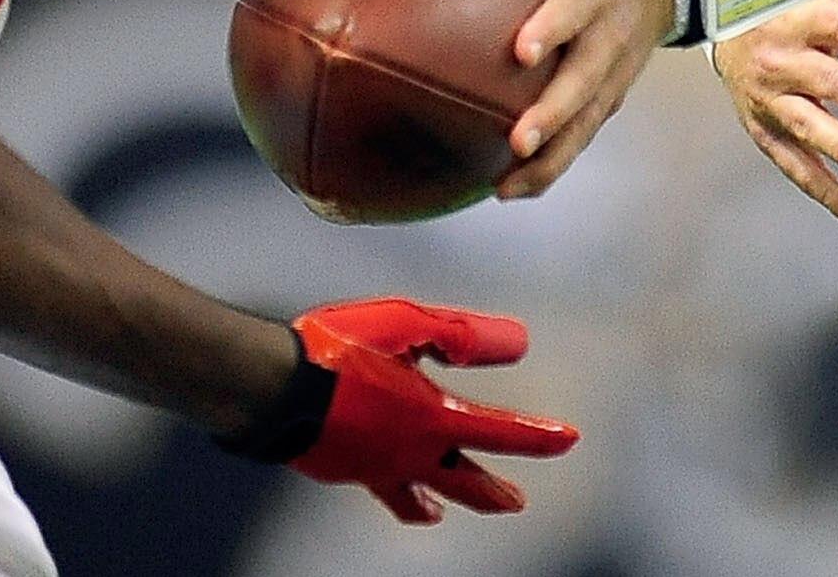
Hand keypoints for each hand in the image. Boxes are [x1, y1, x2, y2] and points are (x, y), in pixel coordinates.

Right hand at [289, 297, 577, 522]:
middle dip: (493, 492)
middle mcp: (409, 455)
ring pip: (417, 495)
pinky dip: (392, 489)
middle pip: (465, 482)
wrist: (268, 389)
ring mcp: (375, 469)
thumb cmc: (336, 349)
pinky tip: (385, 479)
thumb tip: (515, 345)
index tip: (569, 439)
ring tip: (440, 513)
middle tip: (515, 502)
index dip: (538, 436)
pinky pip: (377, 485)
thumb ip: (460, 335)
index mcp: (432, 419)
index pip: (500, 433)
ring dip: (440, 500)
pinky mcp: (343, 470)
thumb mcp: (405, 324)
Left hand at [411, 0, 675, 197]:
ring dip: (553, 156)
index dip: (552, 26)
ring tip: (509, 183)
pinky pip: (584, 137)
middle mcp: (607, 31)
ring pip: (587, 120)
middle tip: (520, 137)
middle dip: (556, 110)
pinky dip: (552, 166)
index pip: (573, 6)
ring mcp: (614, 70)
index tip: (522, 49)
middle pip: (586, 78)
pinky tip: (509, 190)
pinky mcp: (613, 96)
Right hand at [716, 0, 837, 226]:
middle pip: (828, 79)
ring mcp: (770, 101)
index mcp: (796, 16)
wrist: (710, 25)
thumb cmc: (781, 2)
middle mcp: (780, 60)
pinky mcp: (765, 133)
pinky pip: (796, 167)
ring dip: (837, 143)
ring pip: (805, 126)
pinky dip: (827, 192)